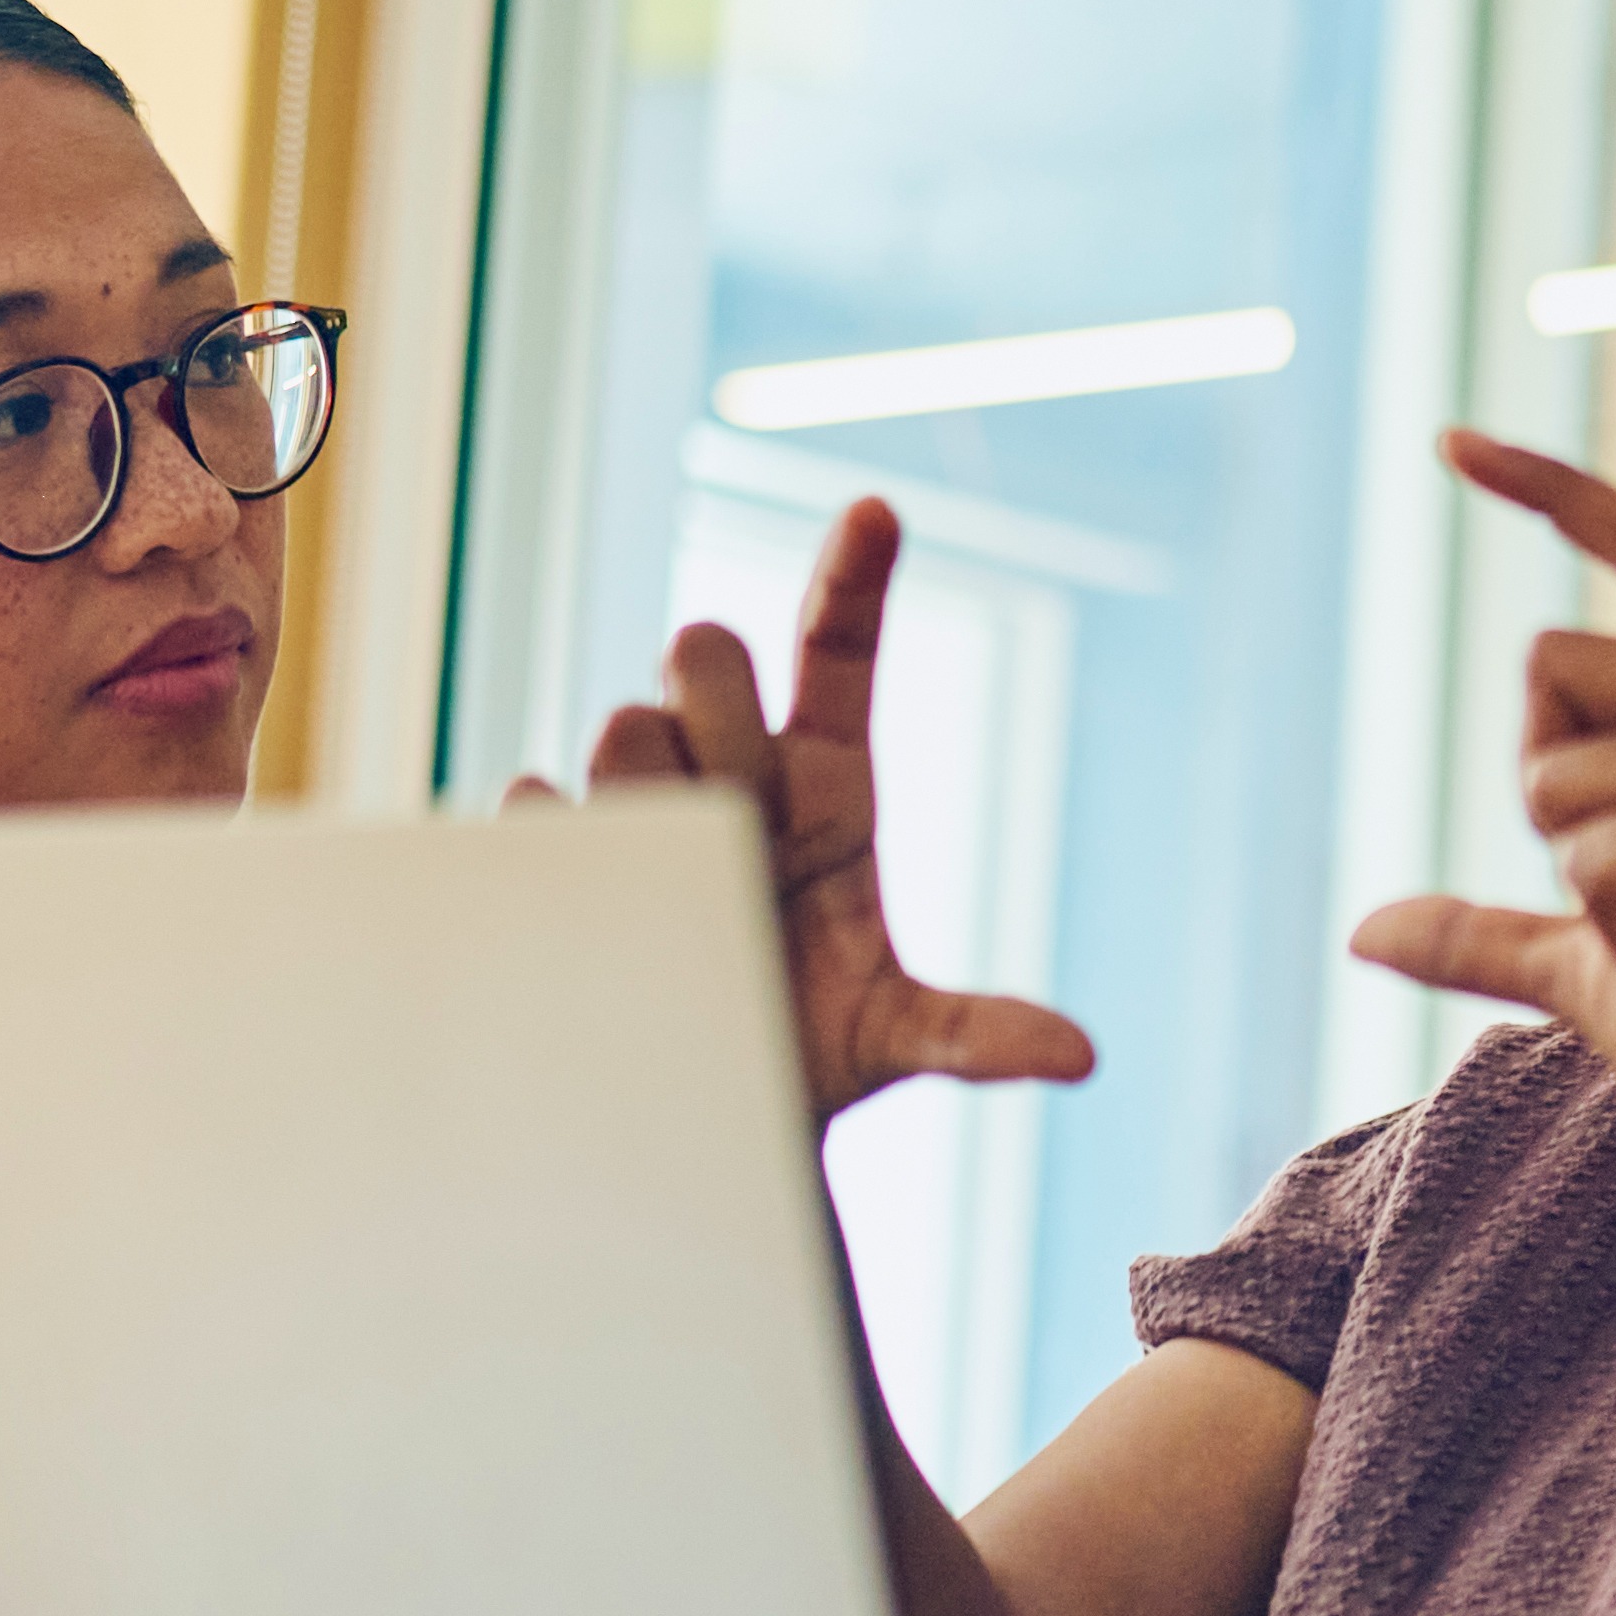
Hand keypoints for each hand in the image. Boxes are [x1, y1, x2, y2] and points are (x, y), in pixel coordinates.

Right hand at [529, 496, 1098, 1127]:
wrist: (709, 1103)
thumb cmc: (816, 1048)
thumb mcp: (899, 1041)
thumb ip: (977, 1035)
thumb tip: (1078, 1060)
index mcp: (826, 781)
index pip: (837, 648)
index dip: (854, 574)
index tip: (878, 512)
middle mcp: (732, 768)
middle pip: (700, 651)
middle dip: (707, 697)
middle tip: (731, 801)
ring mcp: (641, 800)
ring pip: (620, 723)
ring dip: (642, 789)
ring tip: (670, 886)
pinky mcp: (563, 844)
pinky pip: (537, 798)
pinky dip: (561, 834)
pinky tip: (594, 898)